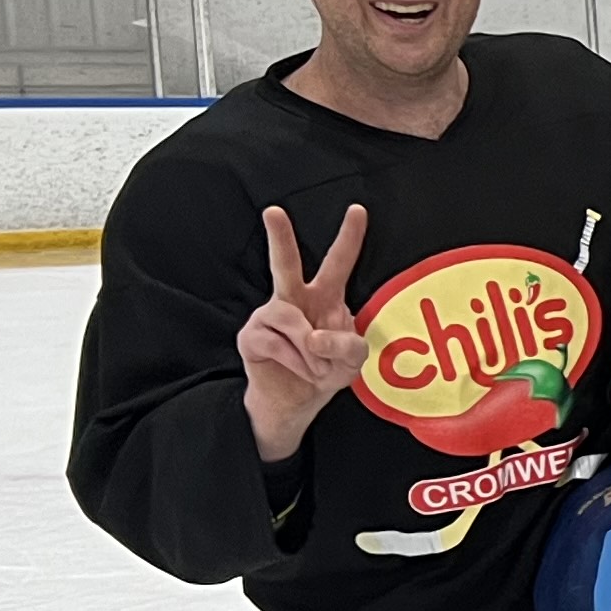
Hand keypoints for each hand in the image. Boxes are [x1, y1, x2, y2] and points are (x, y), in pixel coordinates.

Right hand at [241, 201, 370, 461]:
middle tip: (273, 211)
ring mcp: (269, 315)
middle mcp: (294, 298)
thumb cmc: (326, 370)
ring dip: (312, 351)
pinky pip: (277, 343)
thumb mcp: (353, 361)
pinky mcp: (252, 335)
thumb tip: (314, 335)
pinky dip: (296, 361)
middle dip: (279, 237)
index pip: (339, 263)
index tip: (358, 210)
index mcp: (325, 297)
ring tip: (317, 366)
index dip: (349, 238)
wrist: (297, 400)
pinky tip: (299, 369)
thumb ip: (347, 345)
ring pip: (292, 320)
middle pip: (285, 263)